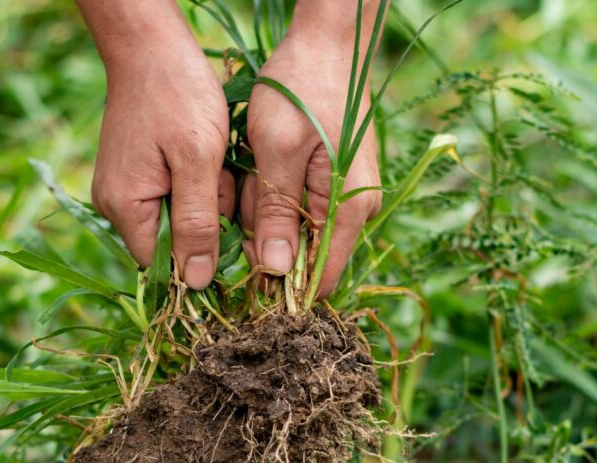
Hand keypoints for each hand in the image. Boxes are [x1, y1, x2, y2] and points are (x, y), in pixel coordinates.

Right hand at [80, 2, 233, 288]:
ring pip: (179, 220)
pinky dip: (198, 183)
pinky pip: (173, 197)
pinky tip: (206, 157)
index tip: (231, 229)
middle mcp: (115, 206)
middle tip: (220, 178)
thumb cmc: (178, 95)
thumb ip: (198, 224)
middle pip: (173, 244)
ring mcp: (123, 189)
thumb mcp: (198, 160)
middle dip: (207, 220)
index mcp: (125, 208)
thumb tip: (196, 284)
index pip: (165, 266)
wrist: (151, 46)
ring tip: (214, 162)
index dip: (200, 259)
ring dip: (206, 199)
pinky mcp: (136, 174)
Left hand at [241, 3, 381, 297]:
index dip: (279, 285)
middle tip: (241, 194)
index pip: (319, 280)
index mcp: (348, 210)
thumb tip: (277, 271)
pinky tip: (259, 167)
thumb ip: (276, 213)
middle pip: (302, 257)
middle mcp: (355, 211)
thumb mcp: (277, 151)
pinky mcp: (334, 183)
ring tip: (251, 169)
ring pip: (293, 230)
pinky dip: (270, 193)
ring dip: (262, 211)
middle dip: (263, 236)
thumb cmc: (302, 89)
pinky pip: (296, 206)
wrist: (327, 42)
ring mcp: (346, 197)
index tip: (241, 268)